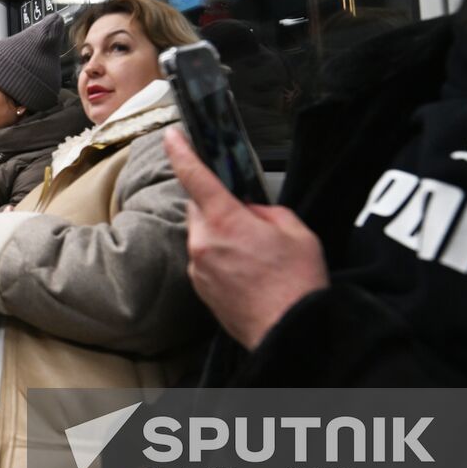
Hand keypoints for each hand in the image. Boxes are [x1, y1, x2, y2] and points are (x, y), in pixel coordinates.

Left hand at [164, 126, 327, 349]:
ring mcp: (198, 267)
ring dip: (222, 236)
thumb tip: (251, 211)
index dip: (181, 151)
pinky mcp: (200, 289)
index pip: (194, 176)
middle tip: (249, 221)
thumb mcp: (295, 231)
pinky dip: (221, 259)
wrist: (289, 332)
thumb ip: (266, 211)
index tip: (171, 135)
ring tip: (254, 256)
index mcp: (225, 221)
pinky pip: (205, 261)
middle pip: (200, 208)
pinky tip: (247, 273)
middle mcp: (203, 242)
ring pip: (203, 236)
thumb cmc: (295, 285)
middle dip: (219, 207)